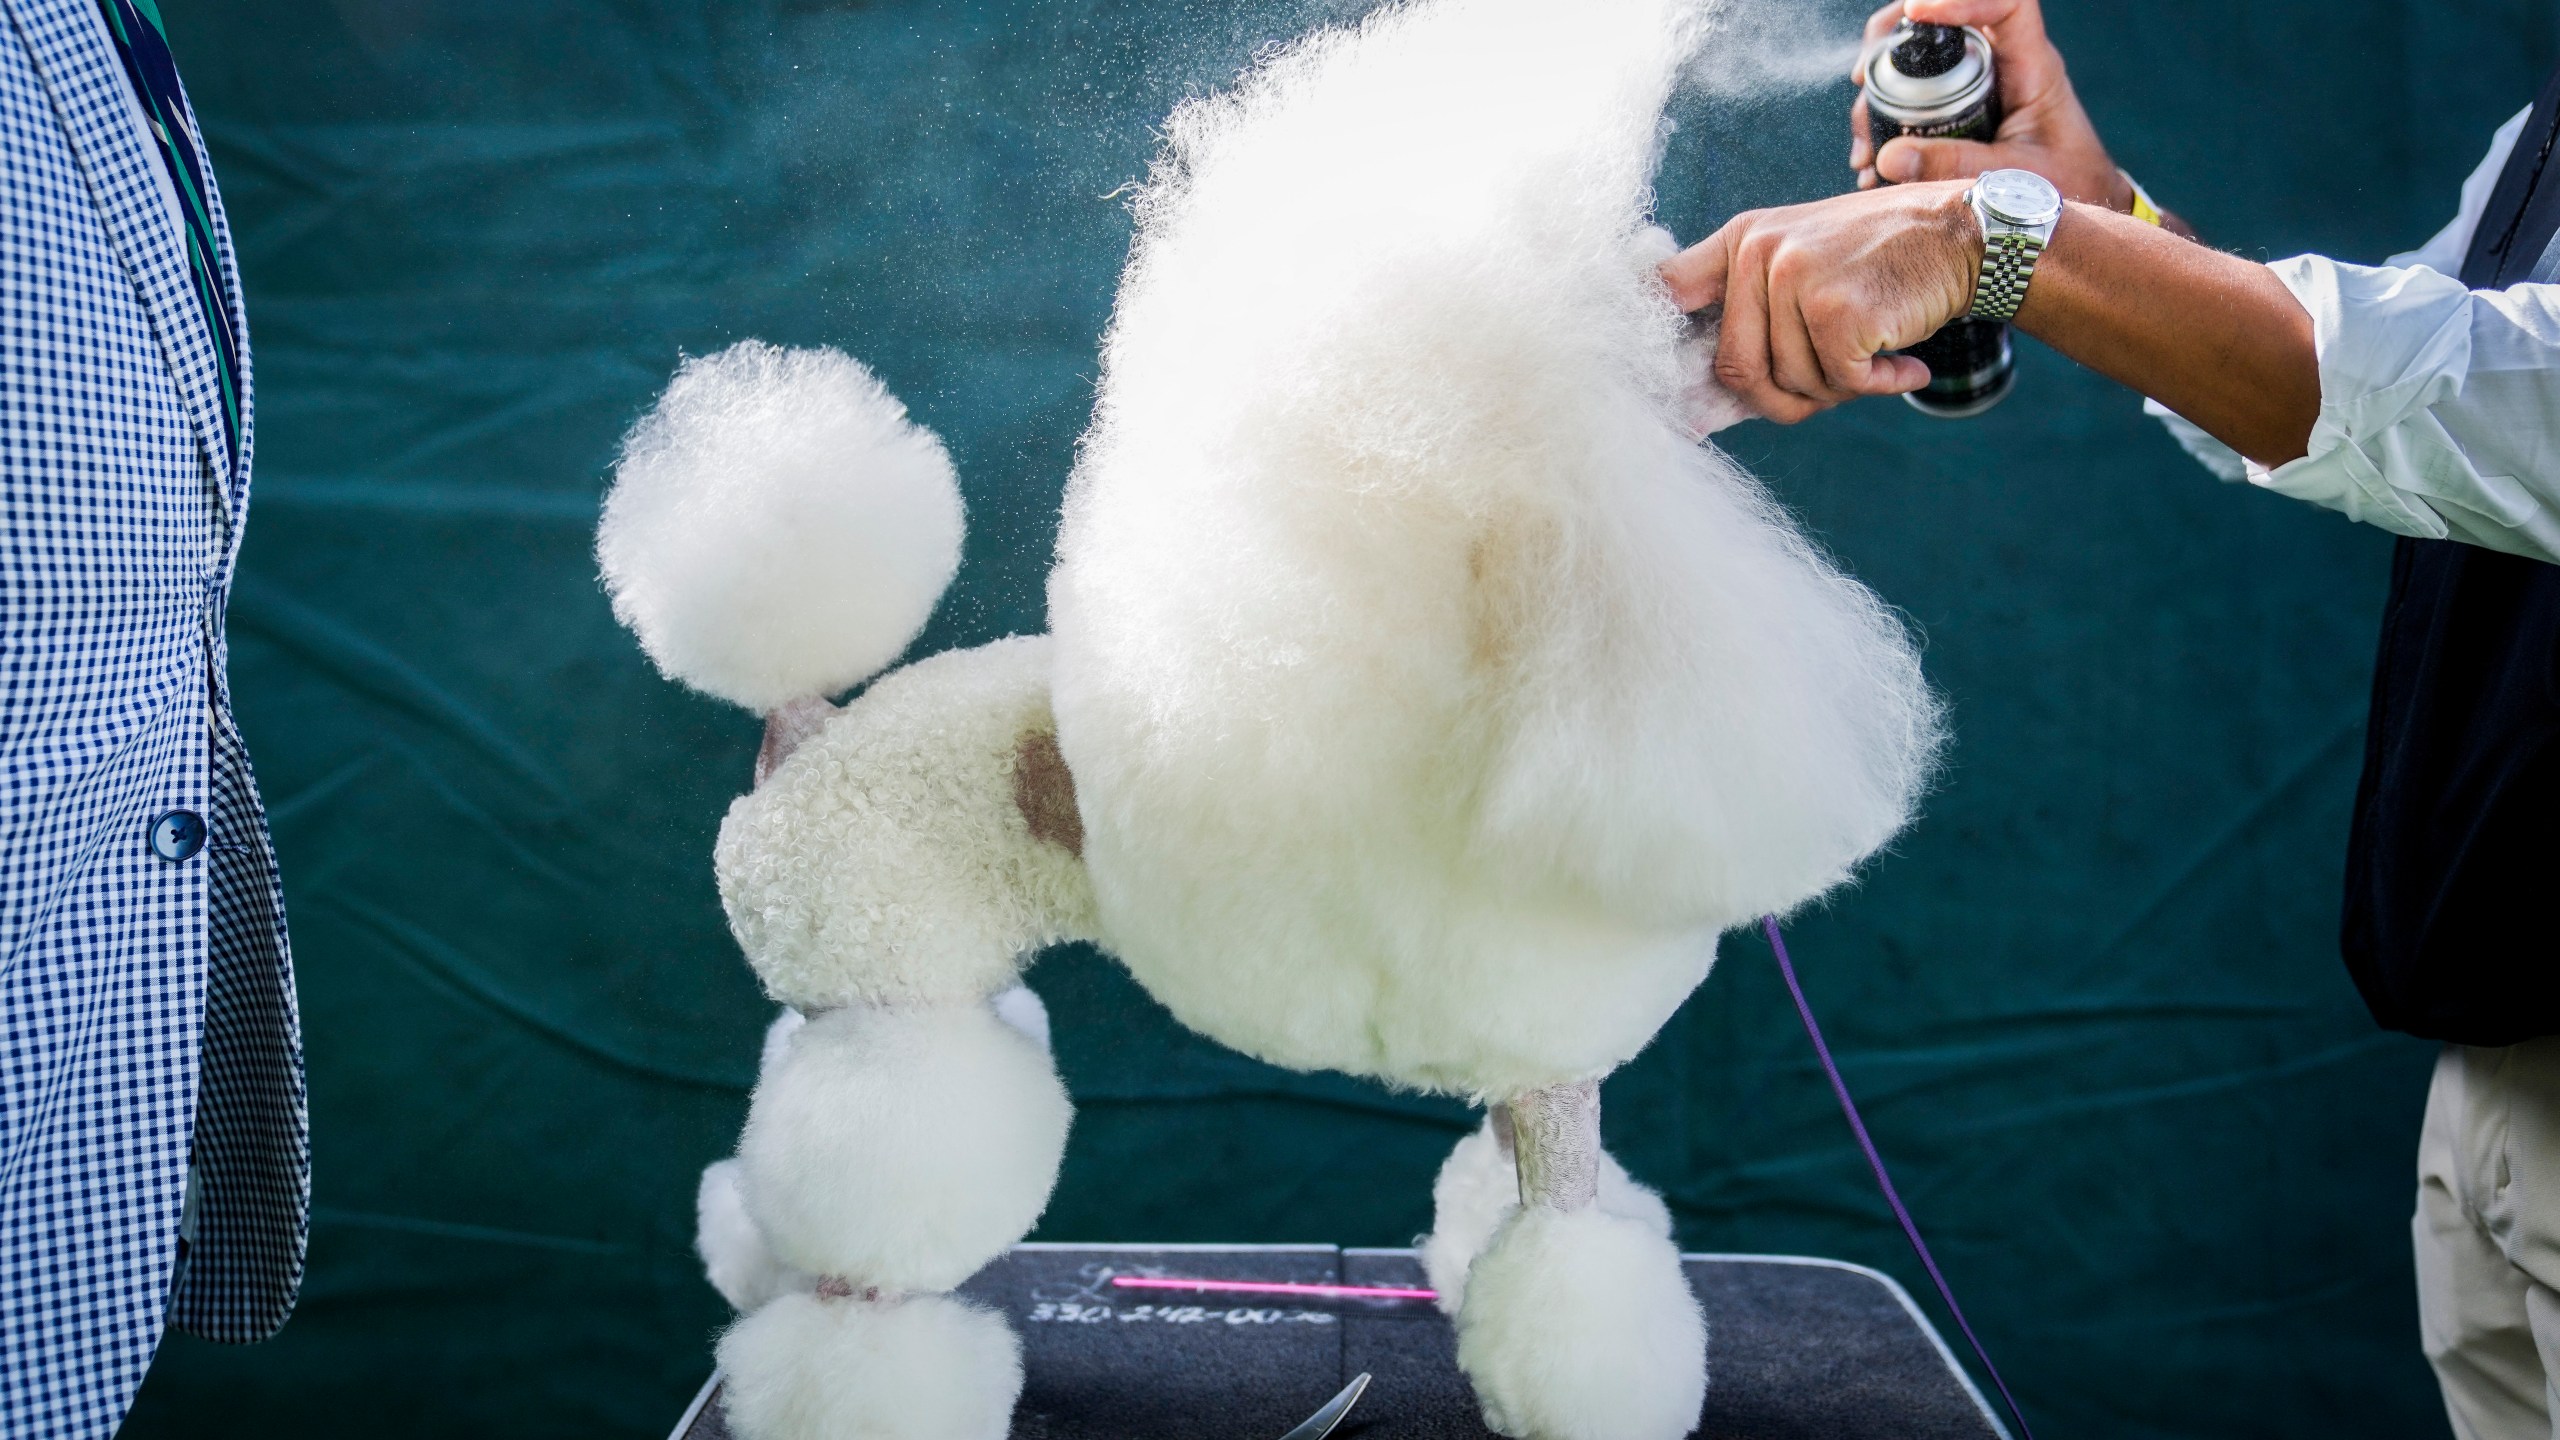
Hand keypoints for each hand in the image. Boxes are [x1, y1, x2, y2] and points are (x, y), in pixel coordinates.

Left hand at [1660, 182, 1981, 423]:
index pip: (1665, 293)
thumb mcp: (1802, 264)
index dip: (1657, 351)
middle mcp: (1759, 253)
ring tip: (1874, 355)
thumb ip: (1750, 322)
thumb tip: (1692, 418)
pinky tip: (1903, 365)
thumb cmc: (1880, 262)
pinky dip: (1876, 386)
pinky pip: (1839, 384)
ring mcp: (1796, 279)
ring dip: (1837, 389)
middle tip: (1829, 388)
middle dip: (1779, 398)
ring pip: (1791, 383)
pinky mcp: (1837, 310)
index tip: (1672, 396)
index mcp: (1740, 241)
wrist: (1964, 234)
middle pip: (1735, 369)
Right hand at [1849, 0, 2127, 208]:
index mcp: (2031, 68)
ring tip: (1865, 152)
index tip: (1915, 14)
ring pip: (1919, 64)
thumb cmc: (2062, 189)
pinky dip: (1885, 128)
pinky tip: (1871, 167)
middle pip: (1943, 23)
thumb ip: (1955, 166)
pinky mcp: (1960, 113)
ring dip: (1880, 97)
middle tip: (1863, 80)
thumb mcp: (2011, 182)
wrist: (2072, 214)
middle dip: (1892, 44)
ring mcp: (1978, 87)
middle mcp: (2002, 67)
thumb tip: (1887, 157)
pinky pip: (1914, 102)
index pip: (2006, 4)